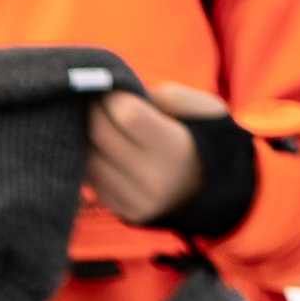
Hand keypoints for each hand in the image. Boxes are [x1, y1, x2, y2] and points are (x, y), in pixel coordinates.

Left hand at [82, 81, 221, 226]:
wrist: (213, 190)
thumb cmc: (204, 138)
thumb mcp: (203, 108)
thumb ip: (167, 95)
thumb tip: (124, 93)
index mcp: (175, 149)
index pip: (128, 115)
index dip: (113, 97)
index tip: (110, 88)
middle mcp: (154, 179)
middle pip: (101, 137)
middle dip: (93, 112)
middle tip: (95, 100)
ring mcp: (137, 200)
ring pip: (89, 160)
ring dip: (86, 138)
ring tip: (97, 123)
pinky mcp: (125, 212)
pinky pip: (92, 182)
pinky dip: (92, 161)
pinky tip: (103, 149)